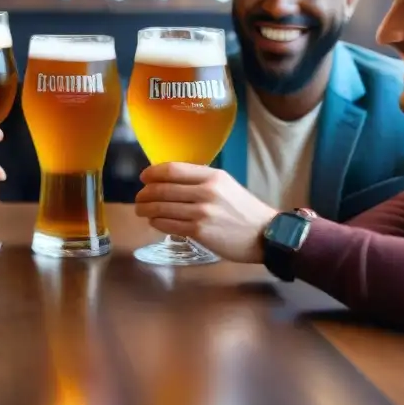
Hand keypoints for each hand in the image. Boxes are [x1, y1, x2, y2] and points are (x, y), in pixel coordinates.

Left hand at [135, 163, 277, 263]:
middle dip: (144, 194)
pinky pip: (169, 225)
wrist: (265, 235)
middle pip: (162, 189)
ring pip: (162, 208)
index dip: (153, 173)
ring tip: (141, 210)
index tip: (143, 177)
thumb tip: (169, 179)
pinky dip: (157, 222)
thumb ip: (200, 180)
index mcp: (212, 176)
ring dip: (146, 209)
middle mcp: (206, 192)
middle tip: (138, 197)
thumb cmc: (243, 210)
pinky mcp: (199, 232)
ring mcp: (202, 213)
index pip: (172, 170)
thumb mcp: (225, 185)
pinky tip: (154, 222)